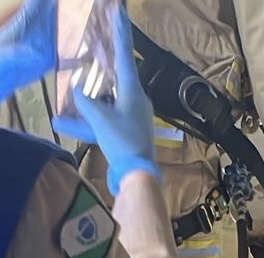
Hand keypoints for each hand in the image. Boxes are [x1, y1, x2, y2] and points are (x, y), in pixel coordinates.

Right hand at [52, 5, 160, 194]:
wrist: (138, 174)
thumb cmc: (123, 141)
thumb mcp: (100, 119)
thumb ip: (86, 101)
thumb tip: (79, 91)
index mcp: (133, 91)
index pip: (125, 56)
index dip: (120, 33)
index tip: (120, 12)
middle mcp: (135, 99)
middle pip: (113, 78)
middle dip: (98, 68)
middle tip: (90, 51)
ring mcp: (131, 115)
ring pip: (105, 101)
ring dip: (86, 102)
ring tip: (67, 101)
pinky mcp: (125, 130)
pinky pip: (104, 119)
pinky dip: (87, 121)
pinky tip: (62, 123)